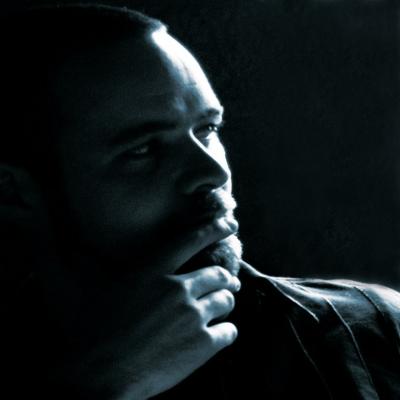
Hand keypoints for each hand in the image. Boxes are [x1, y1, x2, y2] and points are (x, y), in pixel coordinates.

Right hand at [48, 216, 240, 398]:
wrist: (101, 376)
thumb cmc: (95, 333)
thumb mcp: (95, 290)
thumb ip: (93, 264)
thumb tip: (71, 245)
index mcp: (153, 272)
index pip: (191, 240)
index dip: (214, 229)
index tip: (230, 223)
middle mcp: (177, 289)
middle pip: (218, 274)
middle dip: (224, 279)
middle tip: (226, 283)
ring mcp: (192, 316)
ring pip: (226, 300)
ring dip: (225, 304)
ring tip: (220, 310)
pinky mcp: (203, 345)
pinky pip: (229, 331)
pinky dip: (226, 332)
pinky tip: (218, 336)